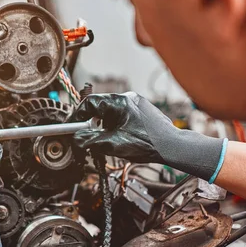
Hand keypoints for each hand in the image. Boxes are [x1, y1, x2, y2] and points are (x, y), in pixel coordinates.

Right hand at [72, 92, 226, 181]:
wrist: (173, 147)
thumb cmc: (149, 144)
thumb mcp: (113, 145)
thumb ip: (89, 141)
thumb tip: (75, 140)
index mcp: (119, 102)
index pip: (89, 103)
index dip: (77, 116)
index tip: (72, 128)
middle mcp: (127, 99)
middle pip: (99, 108)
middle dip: (91, 124)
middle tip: (87, 138)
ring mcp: (135, 104)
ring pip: (109, 113)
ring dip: (103, 127)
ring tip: (107, 141)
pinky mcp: (141, 111)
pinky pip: (120, 116)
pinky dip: (114, 127)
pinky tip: (119, 139)